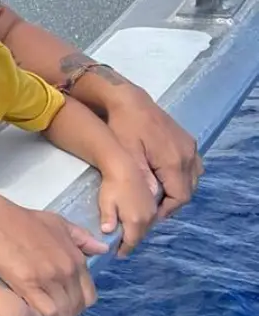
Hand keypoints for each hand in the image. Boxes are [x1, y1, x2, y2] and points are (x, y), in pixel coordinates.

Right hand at [0, 192, 104, 315]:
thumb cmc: (21, 220)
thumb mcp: (58, 223)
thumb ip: (82, 238)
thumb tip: (103, 249)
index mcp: (76, 258)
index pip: (89, 295)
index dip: (76, 306)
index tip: (62, 308)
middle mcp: (67, 270)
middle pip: (76, 307)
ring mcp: (48, 278)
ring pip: (62, 313)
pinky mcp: (27, 284)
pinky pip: (44, 312)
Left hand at [97, 166, 160, 257]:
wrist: (126, 166)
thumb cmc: (113, 185)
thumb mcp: (106, 203)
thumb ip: (108, 219)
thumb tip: (107, 233)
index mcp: (136, 221)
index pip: (131, 242)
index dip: (124, 249)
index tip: (117, 254)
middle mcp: (148, 218)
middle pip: (140, 236)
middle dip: (131, 242)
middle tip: (120, 247)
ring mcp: (152, 210)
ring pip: (146, 228)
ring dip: (137, 234)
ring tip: (126, 236)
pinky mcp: (154, 202)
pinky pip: (149, 220)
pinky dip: (142, 225)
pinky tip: (134, 222)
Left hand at [104, 86, 202, 218]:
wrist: (129, 100)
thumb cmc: (123, 128)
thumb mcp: (127, 156)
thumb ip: (142, 180)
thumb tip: (150, 203)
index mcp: (174, 161)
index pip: (180, 197)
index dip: (166, 211)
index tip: (150, 215)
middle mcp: (188, 155)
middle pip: (188, 190)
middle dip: (172, 203)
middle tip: (152, 208)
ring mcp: (191, 147)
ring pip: (192, 179)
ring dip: (178, 190)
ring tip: (158, 196)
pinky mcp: (188, 141)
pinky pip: (192, 167)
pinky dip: (182, 177)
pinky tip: (165, 179)